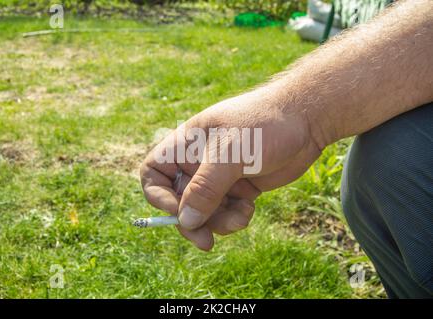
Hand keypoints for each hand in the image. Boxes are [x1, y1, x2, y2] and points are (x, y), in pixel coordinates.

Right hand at [140, 87, 321, 250]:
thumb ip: (205, 187)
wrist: (307, 120)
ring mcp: (220, 177)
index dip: (157, 195)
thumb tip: (184, 221)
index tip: (175, 210)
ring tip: (241, 218)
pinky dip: (234, 218)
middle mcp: (199, 163)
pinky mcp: (239, 188)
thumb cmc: (264, 124)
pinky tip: (250, 209)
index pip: (153, 172)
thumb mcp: (231, 153)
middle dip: (191, 221)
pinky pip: (226, 212)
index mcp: (186, 145)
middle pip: (179, 200)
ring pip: (205, 212)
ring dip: (218, 222)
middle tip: (205, 241)